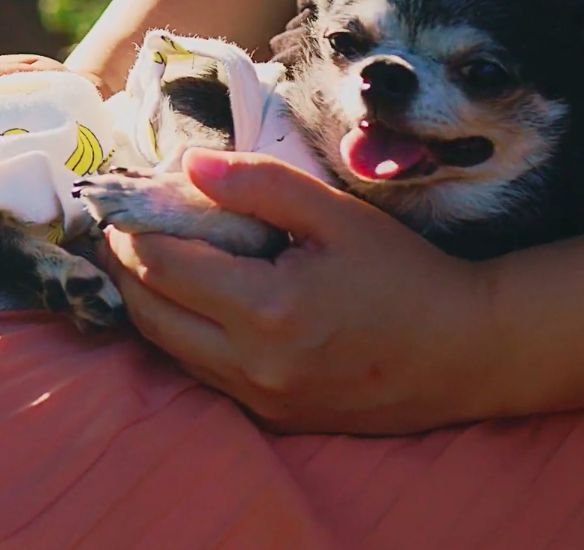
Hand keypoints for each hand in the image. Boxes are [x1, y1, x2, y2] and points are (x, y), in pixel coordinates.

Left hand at [101, 149, 497, 433]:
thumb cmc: (404, 273)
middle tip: (119, 228)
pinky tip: (191, 302)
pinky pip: (204, 374)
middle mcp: (252, 366)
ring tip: (145, 259)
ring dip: (147, 303)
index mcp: (266, 310)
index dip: (130, 228)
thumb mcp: (334, 214)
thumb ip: (257, 184)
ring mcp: (260, 401)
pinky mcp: (273, 418)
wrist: (465, 353)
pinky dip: (183, 335)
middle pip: (149, 314)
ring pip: (170, 351)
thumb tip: (184, 165)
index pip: (163, 265)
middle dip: (124, 267)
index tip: (119, 200)